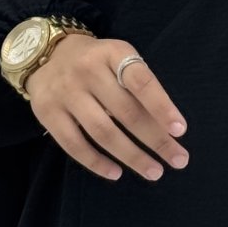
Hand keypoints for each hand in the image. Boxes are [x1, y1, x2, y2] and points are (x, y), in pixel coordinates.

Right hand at [26, 33, 189, 182]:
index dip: (162, 106)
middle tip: (178, 159)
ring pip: (103, 132)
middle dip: (156, 140)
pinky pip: (74, 144)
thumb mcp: (119, 59)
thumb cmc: (97, 63)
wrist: (47, 54)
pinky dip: (97, 162)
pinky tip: (116, 173)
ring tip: (154, 171)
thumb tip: (168, 128)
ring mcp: (66, 92)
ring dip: (132, 156)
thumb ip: (139, 86)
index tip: (180, 130)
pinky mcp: (47, 112)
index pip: (141, 81)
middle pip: (126, 112)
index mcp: (113, 53)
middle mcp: (88, 70)